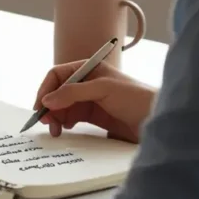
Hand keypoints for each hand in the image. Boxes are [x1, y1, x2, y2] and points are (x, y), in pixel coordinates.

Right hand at [33, 60, 156, 143]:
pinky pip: (72, 118)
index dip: (46, 89)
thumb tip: (47, 101)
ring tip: (55, 130)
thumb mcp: (103, 89)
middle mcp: (87, 83)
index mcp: (89, 69)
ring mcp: (90, 100)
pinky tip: (65, 129)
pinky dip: (64, 123)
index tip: (40, 107)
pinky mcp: (95, 117)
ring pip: (63, 107)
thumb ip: (73, 93)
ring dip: (55, 117)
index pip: (58, 75)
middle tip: (46, 122)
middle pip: (57, 92)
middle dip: (49, 106)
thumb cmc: (136, 97)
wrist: (159, 120)